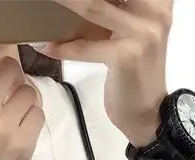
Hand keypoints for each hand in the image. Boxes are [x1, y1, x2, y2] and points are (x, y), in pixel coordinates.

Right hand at [0, 0, 45, 159]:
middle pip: (6, 68)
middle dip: (8, 78)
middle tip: (1, 100)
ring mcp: (1, 129)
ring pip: (26, 89)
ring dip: (23, 100)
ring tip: (10, 122)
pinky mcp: (23, 144)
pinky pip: (38, 111)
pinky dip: (33, 118)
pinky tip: (20, 134)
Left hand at [36, 0, 172, 147]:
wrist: (148, 113)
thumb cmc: (134, 71)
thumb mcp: (130, 29)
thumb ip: (114, 7)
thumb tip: (76, 2)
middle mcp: (155, 9)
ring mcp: (143, 32)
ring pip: (92, 6)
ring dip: (61, 3)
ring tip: (39, 3)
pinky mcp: (127, 56)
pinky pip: (86, 46)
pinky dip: (63, 47)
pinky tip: (45, 45)